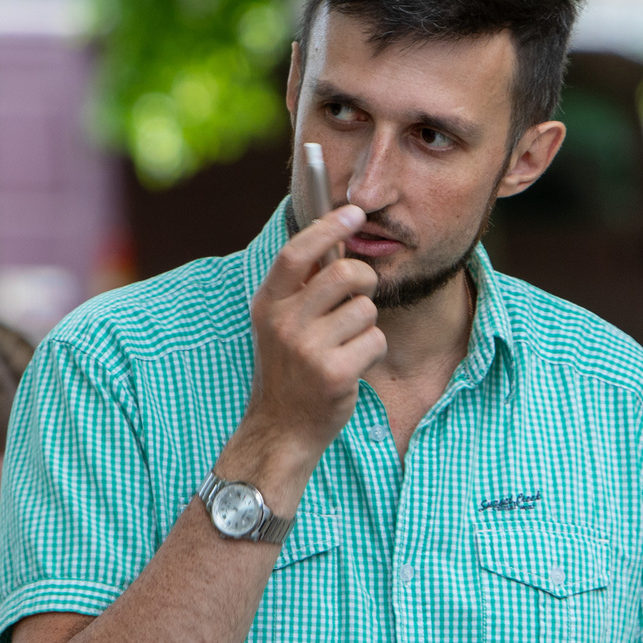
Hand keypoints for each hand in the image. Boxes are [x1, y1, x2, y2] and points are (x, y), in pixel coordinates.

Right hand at [240, 204, 383, 466]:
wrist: (281, 429)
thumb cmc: (289, 368)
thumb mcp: (281, 323)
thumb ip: (302, 285)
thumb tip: (335, 236)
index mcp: (268, 304)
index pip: (297, 253)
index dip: (328, 227)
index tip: (353, 212)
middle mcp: (283, 323)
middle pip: (344, 273)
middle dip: (364, 280)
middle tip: (361, 294)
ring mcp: (308, 349)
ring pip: (365, 309)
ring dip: (366, 324)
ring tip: (345, 343)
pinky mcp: (334, 373)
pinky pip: (375, 340)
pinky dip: (372, 351)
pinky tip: (351, 365)